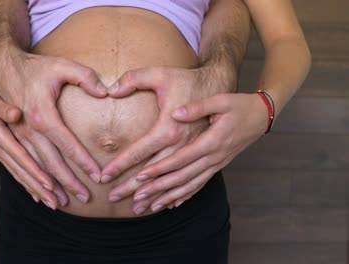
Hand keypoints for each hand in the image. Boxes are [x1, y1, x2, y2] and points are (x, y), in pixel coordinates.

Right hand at [0, 46, 107, 206]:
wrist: (5, 68)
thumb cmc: (36, 68)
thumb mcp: (62, 65)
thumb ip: (84, 76)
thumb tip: (104, 92)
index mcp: (42, 115)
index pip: (66, 144)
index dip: (82, 161)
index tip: (97, 176)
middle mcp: (27, 130)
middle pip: (50, 162)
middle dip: (67, 182)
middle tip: (84, 198)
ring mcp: (17, 136)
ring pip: (34, 168)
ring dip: (47, 187)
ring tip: (60, 204)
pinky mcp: (11, 138)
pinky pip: (20, 165)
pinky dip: (30, 181)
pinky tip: (38, 194)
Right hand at [0, 89, 68, 208]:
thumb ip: (3, 108)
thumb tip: (16, 113)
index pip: (21, 157)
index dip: (35, 171)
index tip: (50, 184)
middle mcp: (0, 150)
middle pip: (22, 173)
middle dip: (40, 190)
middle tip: (56, 204)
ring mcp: (1, 155)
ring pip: (20, 177)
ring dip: (36, 192)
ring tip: (52, 205)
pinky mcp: (3, 155)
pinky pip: (16, 174)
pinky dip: (27, 186)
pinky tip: (38, 197)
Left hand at [101, 67, 213, 211]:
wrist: (246, 100)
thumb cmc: (202, 84)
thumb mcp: (168, 74)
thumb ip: (141, 79)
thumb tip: (116, 90)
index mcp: (176, 128)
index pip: (144, 151)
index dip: (124, 164)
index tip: (107, 175)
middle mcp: (191, 148)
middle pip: (159, 174)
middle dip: (136, 188)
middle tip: (114, 197)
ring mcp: (207, 159)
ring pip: (177, 183)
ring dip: (157, 196)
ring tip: (139, 208)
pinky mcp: (215, 162)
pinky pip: (196, 183)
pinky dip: (181, 194)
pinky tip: (170, 204)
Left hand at [132, 92, 268, 209]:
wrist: (261, 116)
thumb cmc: (239, 105)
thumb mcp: (221, 100)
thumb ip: (197, 107)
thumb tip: (175, 113)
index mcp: (212, 141)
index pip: (181, 159)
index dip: (160, 168)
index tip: (141, 175)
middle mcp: (214, 157)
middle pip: (182, 177)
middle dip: (158, 188)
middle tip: (137, 197)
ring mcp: (216, 164)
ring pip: (190, 186)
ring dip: (169, 197)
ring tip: (150, 207)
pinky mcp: (217, 165)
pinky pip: (200, 185)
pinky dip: (185, 196)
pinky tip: (172, 204)